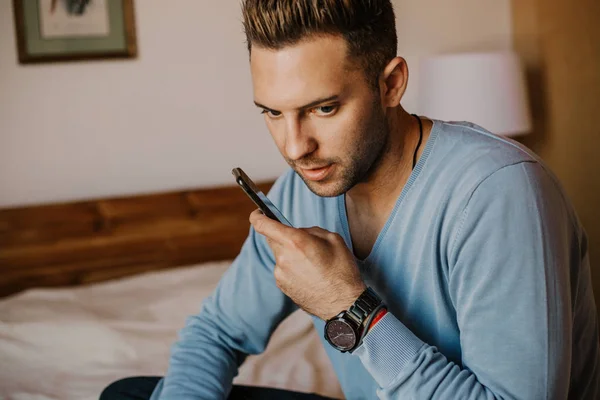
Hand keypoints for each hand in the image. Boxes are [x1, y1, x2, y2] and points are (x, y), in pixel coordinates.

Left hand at [249, 209, 365, 319]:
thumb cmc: (342, 270)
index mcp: (295, 241)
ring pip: (280, 255)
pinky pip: (283, 269)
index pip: (263, 225)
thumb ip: (310, 231)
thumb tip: (298, 232)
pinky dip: (292, 268)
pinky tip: (309, 275)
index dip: (258, 216)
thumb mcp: (333, 239)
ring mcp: (280, 273)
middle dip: (284, 237)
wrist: (343, 303)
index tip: (258, 213)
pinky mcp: (282, 285)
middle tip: (303, 243)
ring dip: (290, 254)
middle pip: (272, 239)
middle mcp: (283, 257)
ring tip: (312, 264)